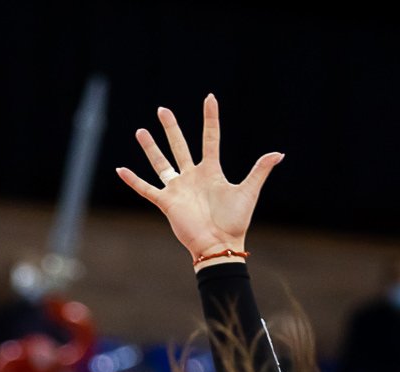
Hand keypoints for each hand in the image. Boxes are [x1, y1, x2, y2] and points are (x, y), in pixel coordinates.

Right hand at [116, 94, 282, 264]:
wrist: (219, 245)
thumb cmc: (235, 221)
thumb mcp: (249, 192)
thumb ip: (260, 170)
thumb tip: (279, 153)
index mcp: (212, 172)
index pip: (210, 138)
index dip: (210, 118)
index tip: (209, 98)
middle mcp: (193, 177)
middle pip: (180, 146)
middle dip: (171, 128)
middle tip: (162, 109)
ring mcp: (178, 189)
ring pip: (161, 163)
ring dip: (151, 148)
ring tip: (141, 131)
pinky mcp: (167, 202)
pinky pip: (146, 189)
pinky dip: (133, 180)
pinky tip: (120, 169)